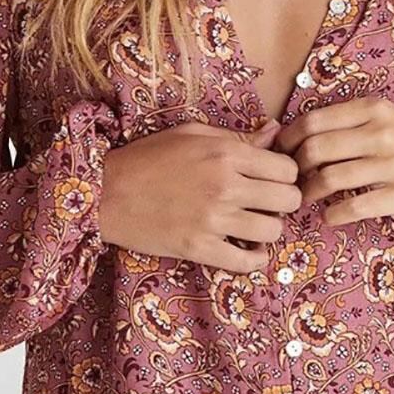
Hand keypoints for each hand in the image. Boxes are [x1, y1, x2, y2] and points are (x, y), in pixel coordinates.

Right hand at [99, 118, 301, 271]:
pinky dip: (254, 259)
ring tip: (254, 224)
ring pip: (273, 231)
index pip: (287, 168)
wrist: (105, 192)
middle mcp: (225, 186)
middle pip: (289, 199)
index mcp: (225, 153)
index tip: (274, 179)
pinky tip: (247, 249)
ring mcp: (213, 220)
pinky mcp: (198, 248)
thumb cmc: (148, 158)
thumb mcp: (192, 134)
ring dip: (268, 229)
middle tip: (268, 203)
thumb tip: (275, 131)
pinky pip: (246, 262)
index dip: (286, 175)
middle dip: (284, 202)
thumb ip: (237, 136)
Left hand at [272, 96, 393, 237]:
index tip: (281, 154)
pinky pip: (355, 206)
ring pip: (330, 178)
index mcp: (374, 109)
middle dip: (294, 168)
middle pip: (316, 148)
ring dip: (308, 193)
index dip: (288, 140)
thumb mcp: (388, 121)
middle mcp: (382, 132)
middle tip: (290, 180)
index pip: (314, 120)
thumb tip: (298, 134)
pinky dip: (334, 214)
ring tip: (304, 199)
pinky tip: (329, 217)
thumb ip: (349, 123)